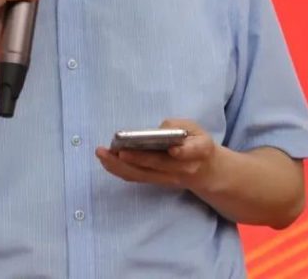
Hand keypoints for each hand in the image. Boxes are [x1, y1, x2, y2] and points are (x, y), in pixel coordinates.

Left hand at [96, 119, 221, 191]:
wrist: (205, 171)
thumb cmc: (197, 143)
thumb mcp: (197, 129)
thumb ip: (180, 126)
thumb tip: (158, 130)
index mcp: (199, 151)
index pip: (191, 152)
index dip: (183, 152)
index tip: (173, 150)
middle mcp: (183, 168)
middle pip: (158, 165)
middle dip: (137, 158)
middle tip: (118, 150)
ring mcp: (168, 178)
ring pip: (142, 174)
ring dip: (120, 166)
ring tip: (102, 154)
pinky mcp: (156, 181)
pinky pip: (136, 177)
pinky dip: (119, 169)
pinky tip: (105, 160)